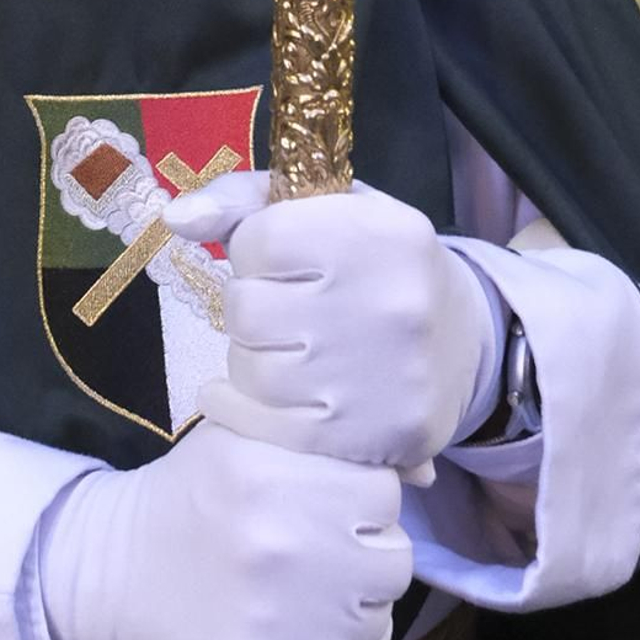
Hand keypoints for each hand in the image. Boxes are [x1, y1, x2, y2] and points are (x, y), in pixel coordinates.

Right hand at [37, 422, 409, 639]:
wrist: (116, 575)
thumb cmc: (191, 496)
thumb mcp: (241, 436)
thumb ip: (319, 437)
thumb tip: (420, 466)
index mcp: (274, 475)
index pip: (382, 491)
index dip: (361, 497)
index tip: (330, 504)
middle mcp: (286, 546)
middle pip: (392, 558)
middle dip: (365, 551)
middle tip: (325, 551)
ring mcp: (284, 622)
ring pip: (379, 615)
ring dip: (355, 603)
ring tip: (311, 590)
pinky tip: (312, 631)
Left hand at [168, 172, 498, 477]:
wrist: (462, 342)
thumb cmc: (374, 265)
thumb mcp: (327, 209)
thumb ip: (245, 200)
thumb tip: (176, 218)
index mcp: (378, 233)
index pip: (256, 241)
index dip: (254, 249)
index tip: (280, 259)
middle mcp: (390, 304)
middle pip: (247, 310)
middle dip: (252, 307)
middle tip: (286, 310)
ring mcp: (387, 379)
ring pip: (252, 371)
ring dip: (254, 360)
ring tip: (291, 350)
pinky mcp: (380, 439)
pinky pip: (271, 430)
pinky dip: (252, 412)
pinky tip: (268, 396)